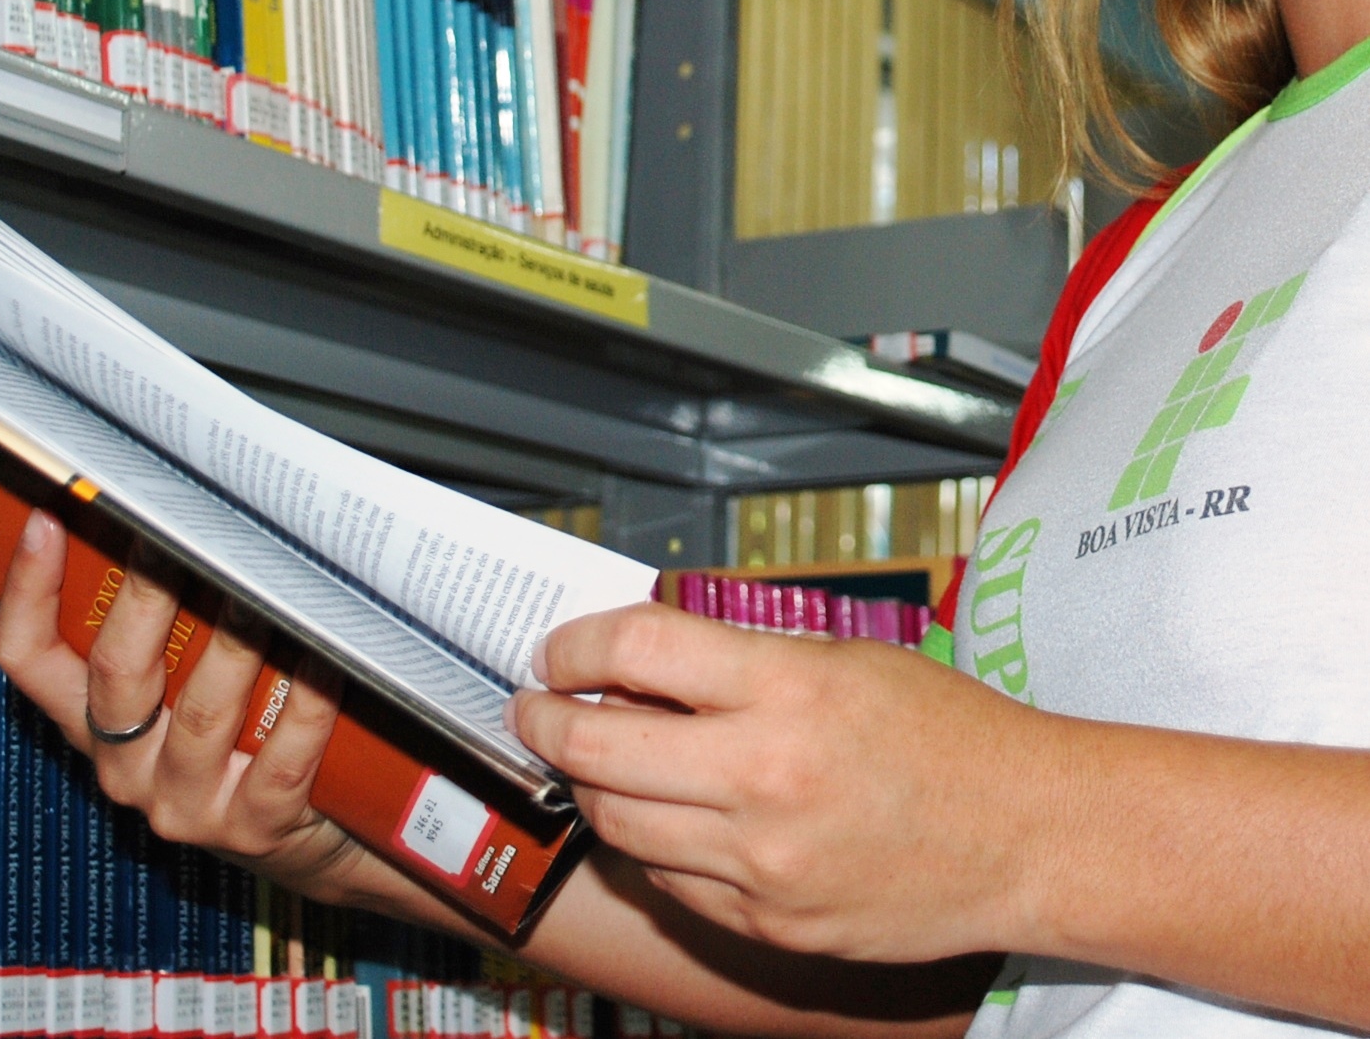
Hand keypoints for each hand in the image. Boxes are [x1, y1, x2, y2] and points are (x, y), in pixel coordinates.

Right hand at [0, 509, 401, 901]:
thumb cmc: (242, 746)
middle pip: (117, 670)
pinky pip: (281, 756)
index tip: (47, 519)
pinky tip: (328, 659)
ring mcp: (186, 804)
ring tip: (265, 589)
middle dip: (149, 593)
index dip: (27, 590)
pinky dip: (309, 703)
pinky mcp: (253, 826)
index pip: (28, 658)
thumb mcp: (182, 694)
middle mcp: (126, 767)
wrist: (309, 846)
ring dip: (237, 642)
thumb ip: (167, 632)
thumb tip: (178, 524)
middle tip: (181, 536)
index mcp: (93, 724)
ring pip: (204, 711)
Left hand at [509, 602, 1054, 964]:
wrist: (1033, 837)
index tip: (557, 653)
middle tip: (536, 707)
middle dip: (544, 720)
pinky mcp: (769, 924)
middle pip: (595, 745)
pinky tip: (664, 815)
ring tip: (596, 759)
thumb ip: (734, 663)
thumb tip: (630, 666)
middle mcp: (765, 777)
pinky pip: (668, 881)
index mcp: (788, 689)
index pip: (633, 650)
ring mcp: (762, 863)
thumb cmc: (948, 736)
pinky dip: (649, 843)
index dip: (574, 646)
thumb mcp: (842, 660)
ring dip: (589, 784)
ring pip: (618, 821)